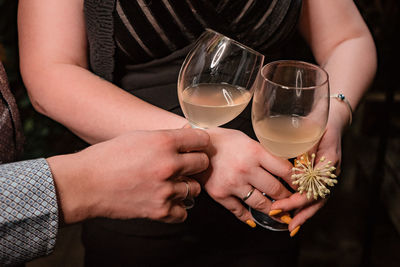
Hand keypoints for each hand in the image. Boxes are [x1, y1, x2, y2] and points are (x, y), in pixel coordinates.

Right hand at [47, 128, 209, 223]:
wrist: (85, 184)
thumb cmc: (107, 157)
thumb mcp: (138, 137)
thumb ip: (164, 139)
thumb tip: (185, 141)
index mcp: (163, 141)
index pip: (201, 138)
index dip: (199, 141)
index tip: (197, 145)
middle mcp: (169, 164)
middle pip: (202, 163)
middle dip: (195, 163)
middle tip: (185, 165)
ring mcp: (166, 189)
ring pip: (194, 188)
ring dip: (185, 186)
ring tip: (170, 184)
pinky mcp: (160, 210)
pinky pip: (183, 211)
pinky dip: (176, 207)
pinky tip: (166, 200)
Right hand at [194, 127, 293, 225]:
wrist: (194, 147)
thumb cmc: (223, 141)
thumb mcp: (247, 140)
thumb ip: (264, 154)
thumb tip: (284, 169)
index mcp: (255, 152)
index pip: (285, 170)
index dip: (296, 181)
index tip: (301, 187)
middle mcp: (246, 169)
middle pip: (276, 190)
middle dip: (288, 198)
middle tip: (293, 203)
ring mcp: (232, 183)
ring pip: (261, 205)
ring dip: (273, 211)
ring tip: (280, 215)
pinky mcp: (220, 194)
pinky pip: (239, 211)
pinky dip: (249, 218)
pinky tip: (254, 220)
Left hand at [270, 107, 344, 233]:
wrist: (331, 118)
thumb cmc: (319, 122)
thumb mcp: (310, 131)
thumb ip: (303, 148)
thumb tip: (293, 166)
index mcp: (328, 163)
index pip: (312, 189)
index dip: (295, 201)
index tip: (279, 206)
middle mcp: (330, 173)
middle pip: (317, 200)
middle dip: (300, 213)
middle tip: (285, 224)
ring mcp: (327, 176)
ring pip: (317, 200)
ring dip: (304, 214)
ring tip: (290, 226)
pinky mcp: (321, 176)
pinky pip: (315, 194)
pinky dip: (305, 206)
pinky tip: (295, 213)